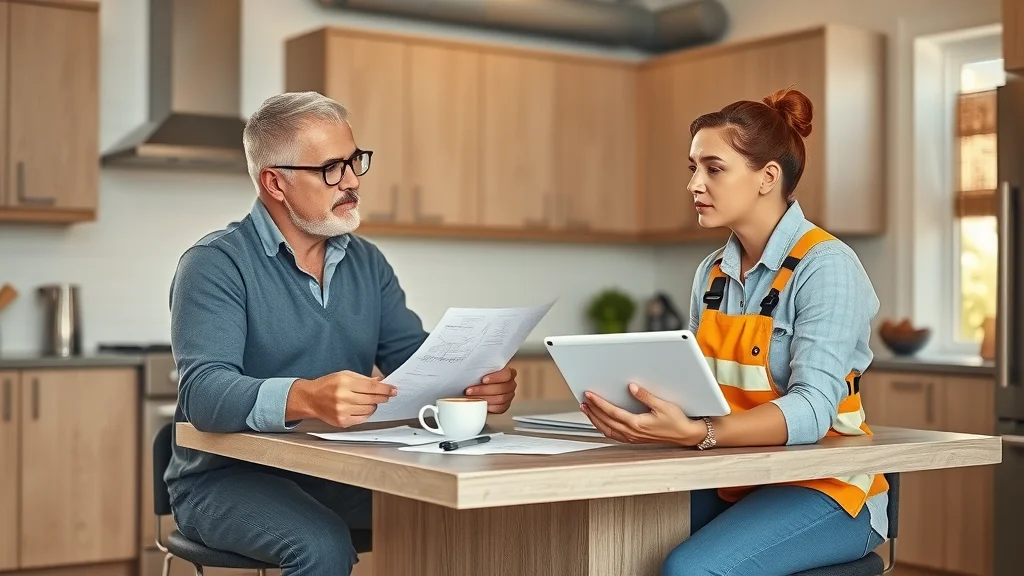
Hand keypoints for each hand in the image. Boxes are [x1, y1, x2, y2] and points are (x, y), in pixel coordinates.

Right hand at [287, 370, 396, 427]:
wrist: (310, 399)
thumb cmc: (327, 385)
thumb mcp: (345, 375)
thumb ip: (364, 379)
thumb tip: (381, 382)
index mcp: (344, 383)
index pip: (371, 387)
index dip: (385, 389)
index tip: (393, 390)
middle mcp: (343, 398)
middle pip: (372, 399)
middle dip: (383, 397)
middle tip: (387, 395)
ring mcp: (342, 411)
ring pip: (369, 410)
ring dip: (373, 405)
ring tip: (368, 400)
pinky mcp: (342, 422)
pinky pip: (362, 419)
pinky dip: (366, 413)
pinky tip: (361, 408)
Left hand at [465, 365, 516, 413]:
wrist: (482, 386)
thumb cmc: (482, 377)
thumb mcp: (483, 371)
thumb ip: (482, 370)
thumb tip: (472, 371)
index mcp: (509, 373)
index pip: (506, 374)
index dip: (495, 377)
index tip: (483, 380)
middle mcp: (511, 385)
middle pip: (501, 388)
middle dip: (483, 390)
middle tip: (470, 390)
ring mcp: (509, 396)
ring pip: (500, 399)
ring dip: (483, 398)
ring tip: (471, 397)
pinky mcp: (505, 406)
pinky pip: (499, 408)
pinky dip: (489, 407)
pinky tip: (481, 404)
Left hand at [581, 382, 706, 445]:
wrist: (684, 435)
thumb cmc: (676, 422)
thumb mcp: (662, 405)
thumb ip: (645, 396)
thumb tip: (631, 387)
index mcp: (637, 424)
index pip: (612, 412)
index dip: (599, 403)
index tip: (589, 395)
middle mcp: (632, 433)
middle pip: (606, 421)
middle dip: (592, 411)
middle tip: (584, 401)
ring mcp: (632, 437)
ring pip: (607, 430)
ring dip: (595, 420)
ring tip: (587, 410)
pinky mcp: (634, 439)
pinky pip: (613, 434)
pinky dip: (603, 427)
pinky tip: (600, 421)